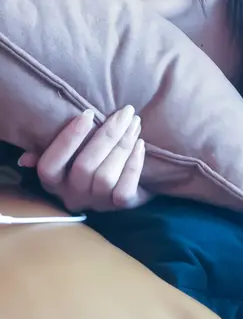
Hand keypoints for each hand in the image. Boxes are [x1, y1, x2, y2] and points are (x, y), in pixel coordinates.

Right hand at [18, 106, 152, 212]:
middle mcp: (73, 195)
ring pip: (106, 176)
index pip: (50, 166)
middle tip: (126, 111)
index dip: (67, 140)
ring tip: (135, 123)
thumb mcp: (71, 156)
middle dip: (107, 135)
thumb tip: (26, 159)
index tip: (87, 113)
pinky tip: (140, 145)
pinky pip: (124, 190)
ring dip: (123, 145)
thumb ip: (50, 152)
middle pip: (84, 167)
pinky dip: (134, 165)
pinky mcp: (120, 207)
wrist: (129, 182)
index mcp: (55, 182)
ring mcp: (97, 203)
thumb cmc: (95, 159)